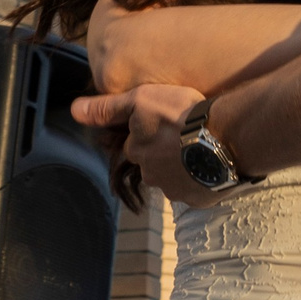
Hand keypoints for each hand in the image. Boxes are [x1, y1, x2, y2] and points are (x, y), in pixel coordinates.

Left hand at [71, 84, 216, 204]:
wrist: (225, 138)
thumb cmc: (181, 115)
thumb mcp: (140, 100)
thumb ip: (108, 108)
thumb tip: (75, 110)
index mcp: (137, 152)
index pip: (136, 146)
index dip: (149, 134)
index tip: (165, 124)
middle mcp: (152, 176)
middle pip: (154, 166)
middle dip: (165, 155)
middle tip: (185, 136)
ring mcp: (176, 191)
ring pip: (175, 179)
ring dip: (184, 167)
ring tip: (203, 148)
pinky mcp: (199, 199)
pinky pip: (197, 189)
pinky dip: (202, 179)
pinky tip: (214, 163)